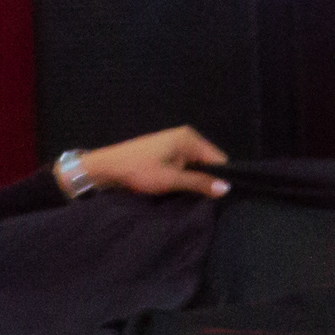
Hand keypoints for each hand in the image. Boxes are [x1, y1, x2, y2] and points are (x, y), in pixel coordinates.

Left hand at [64, 127, 231, 197]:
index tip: (220, 197)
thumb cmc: (139, 171)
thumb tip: (226, 188)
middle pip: (209, 160)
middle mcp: (186, 135)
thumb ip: (200, 183)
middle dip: (208, 178)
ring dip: (196, 178)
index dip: (221, 177)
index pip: (219, 158)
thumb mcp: (171, 180)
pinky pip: (187, 163)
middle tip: (205, 199)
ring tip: (193, 194)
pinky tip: (181, 186)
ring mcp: (176, 141)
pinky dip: (186, 175)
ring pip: (197, 164)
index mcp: (189, 138)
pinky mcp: (168, 149)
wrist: (108, 167)